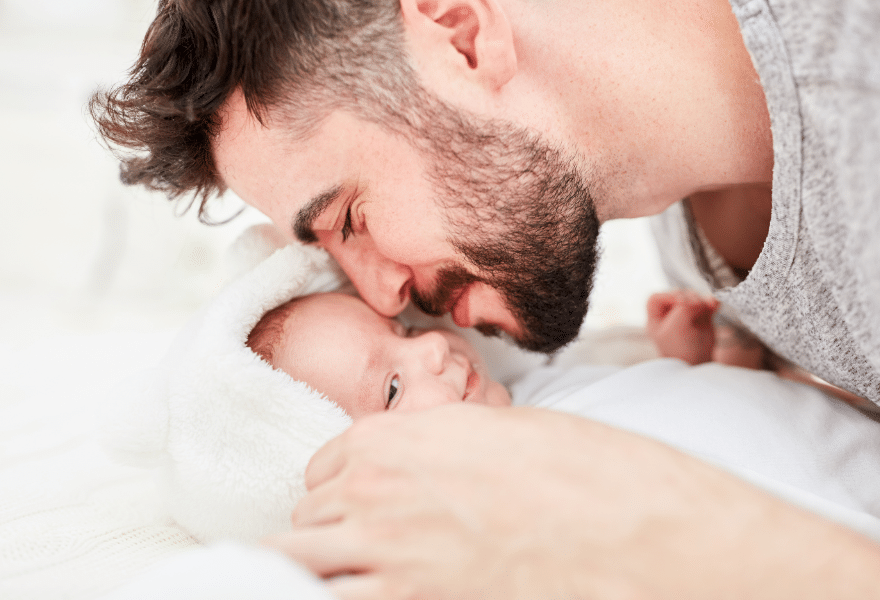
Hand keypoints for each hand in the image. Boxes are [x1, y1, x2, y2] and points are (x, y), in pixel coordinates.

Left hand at [264, 404, 879, 598]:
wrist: (646, 533)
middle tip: (355, 558)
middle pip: (306, 522)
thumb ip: (444, 448)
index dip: (338, 491)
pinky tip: (370, 595)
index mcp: (400, 436)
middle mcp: (379, 491)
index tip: (354, 508)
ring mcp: (390, 555)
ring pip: (298, 568)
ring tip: (349, 581)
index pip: (323, 469)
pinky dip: (335, 598)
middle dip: (324, 538)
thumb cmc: (591, 477)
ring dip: (314, 576)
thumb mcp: (506, 435)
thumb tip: (428, 470)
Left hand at [647, 290, 719, 364]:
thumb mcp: (676, 328)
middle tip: (697, 306)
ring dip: (702, 300)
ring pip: (693, 298)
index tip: (681, 301)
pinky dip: (711, 303)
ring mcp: (686, 316)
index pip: (656, 299)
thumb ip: (683, 309)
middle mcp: (669, 316)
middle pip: (677, 296)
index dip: (668, 295)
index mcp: (656, 320)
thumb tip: (697, 299)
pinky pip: (706, 304)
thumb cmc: (682, 351)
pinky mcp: (702, 318)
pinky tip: (715, 305)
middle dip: (689, 298)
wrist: (700, 366)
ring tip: (708, 307)